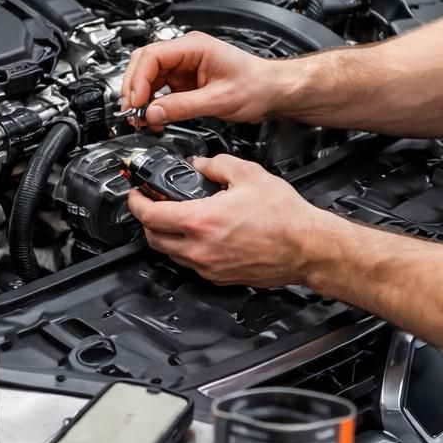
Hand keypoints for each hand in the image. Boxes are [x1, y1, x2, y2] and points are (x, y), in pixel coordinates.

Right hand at [121, 32, 278, 130]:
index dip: (138, 80)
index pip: (152, 56)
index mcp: (194, 47)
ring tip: (141, 119)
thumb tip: (153, 113)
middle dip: (134, 88)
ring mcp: (184, 66)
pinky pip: (160, 89)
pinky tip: (155, 118)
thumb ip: (183, 107)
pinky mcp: (185, 81)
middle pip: (144, 63)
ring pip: (148, 77)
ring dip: (141, 98)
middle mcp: (186, 53)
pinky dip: (153, 104)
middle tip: (132, 112)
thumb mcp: (219, 100)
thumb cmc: (256, 85)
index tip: (136, 103)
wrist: (272, 91)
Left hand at [128, 154, 329, 287]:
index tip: (135, 194)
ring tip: (174, 218)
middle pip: (153, 239)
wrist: (307, 247)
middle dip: (146, 220)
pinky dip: (186, 249)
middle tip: (150, 205)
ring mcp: (210, 267)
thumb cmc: (285, 217)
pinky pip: (192, 264)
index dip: (136, 202)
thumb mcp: (248, 174)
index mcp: (202, 221)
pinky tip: (199, 235)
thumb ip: (216, 165)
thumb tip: (200, 164)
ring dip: (165, 236)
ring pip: (170, 254)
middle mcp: (201, 249)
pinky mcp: (220, 278)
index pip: (150, 215)